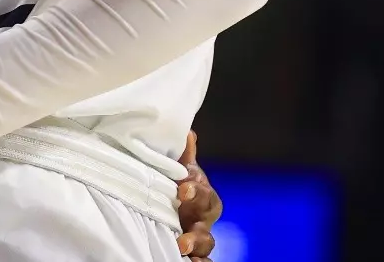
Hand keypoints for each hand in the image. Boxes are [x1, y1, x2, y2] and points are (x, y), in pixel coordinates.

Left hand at [175, 131, 221, 258]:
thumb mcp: (179, 171)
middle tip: (183, 233)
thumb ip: (182, 157)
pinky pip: (204, 259)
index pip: (204, 191)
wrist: (175, 204)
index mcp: (201, 194)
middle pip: (208, 218)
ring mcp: (199, 234)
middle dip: (197, 225)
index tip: (182, 189)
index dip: (195, 190)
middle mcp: (203, 215)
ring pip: (207, 242)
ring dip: (197, 245)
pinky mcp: (194, 250)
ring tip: (183, 249)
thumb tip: (188, 133)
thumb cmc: (177, 185)